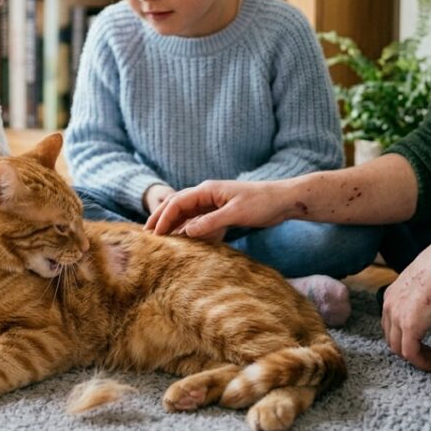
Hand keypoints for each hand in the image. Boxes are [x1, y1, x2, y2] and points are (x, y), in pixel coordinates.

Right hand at [145, 180, 279, 237]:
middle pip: (177, 205)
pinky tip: (184, 240)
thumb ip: (210, 222)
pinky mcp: (221, 211)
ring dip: (174, 225)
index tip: (154, 234)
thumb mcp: (235, 213)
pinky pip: (199, 220)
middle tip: (147, 235)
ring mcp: (213, 203)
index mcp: (207, 190)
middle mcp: (207, 194)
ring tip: (161, 239)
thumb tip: (187, 232)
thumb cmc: (261, 203)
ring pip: (187, 213)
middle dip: (161, 218)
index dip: (164, 218)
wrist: (283, 200)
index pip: (177, 202)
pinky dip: (189, 229)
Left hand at [380, 239, 430, 371]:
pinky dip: (422, 363)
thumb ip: (421, 295)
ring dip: (418, 358)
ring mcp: (397, 317)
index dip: (403, 336)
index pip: (390, 323)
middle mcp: (388, 307)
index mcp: (391, 295)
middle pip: (392, 338)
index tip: (421, 341)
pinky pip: (411, 353)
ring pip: (400, 349)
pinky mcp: (409, 327)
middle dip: (409, 349)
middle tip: (429, 354)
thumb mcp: (424, 283)